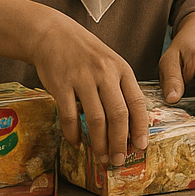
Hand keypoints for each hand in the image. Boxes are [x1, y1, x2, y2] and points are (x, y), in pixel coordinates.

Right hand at [28, 12, 147, 167]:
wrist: (53, 35)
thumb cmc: (86, 53)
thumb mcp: (110, 64)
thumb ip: (120, 88)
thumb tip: (130, 123)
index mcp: (121, 69)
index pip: (137, 102)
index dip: (140, 127)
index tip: (141, 146)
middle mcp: (105, 73)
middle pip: (118, 114)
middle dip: (120, 142)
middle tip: (118, 160)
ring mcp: (82, 79)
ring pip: (95, 119)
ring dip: (99, 143)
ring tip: (101, 157)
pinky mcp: (61, 84)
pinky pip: (69, 115)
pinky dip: (73, 133)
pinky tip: (77, 143)